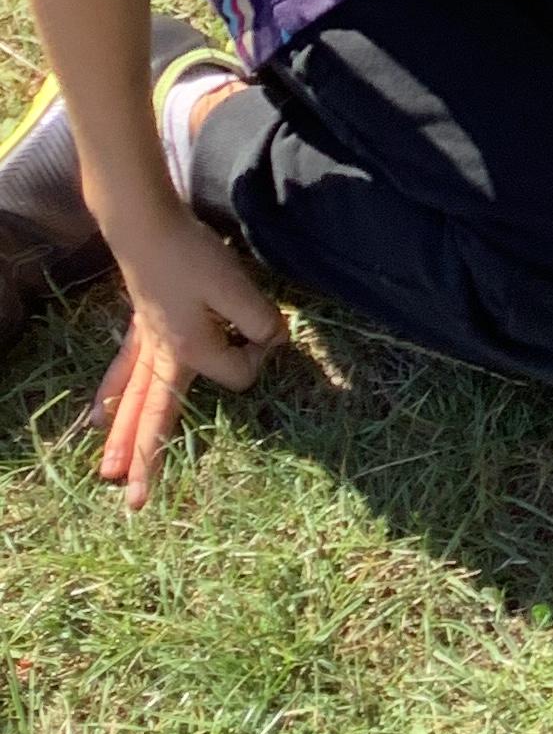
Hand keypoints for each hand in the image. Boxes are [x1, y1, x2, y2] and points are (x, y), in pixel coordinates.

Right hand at [93, 209, 285, 512]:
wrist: (149, 229)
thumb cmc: (194, 256)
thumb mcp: (238, 286)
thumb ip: (259, 319)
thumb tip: (274, 341)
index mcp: (191, 351)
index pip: (239, 373)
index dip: (260, 355)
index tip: (270, 329)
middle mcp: (164, 358)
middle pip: (155, 418)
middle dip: (148, 459)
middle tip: (136, 505)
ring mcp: (146, 346)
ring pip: (132, 403)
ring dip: (122, 439)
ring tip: (110, 476)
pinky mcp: (139, 330)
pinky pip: (122, 372)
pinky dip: (112, 396)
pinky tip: (97, 416)